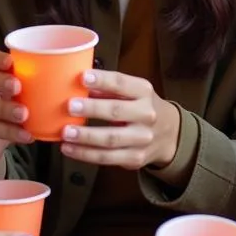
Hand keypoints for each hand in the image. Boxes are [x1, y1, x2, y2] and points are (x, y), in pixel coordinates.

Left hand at [60, 70, 180, 169]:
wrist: (169, 134)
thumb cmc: (141, 107)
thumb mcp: (132, 93)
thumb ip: (107, 90)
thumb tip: (76, 86)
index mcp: (143, 92)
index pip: (122, 83)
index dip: (102, 80)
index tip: (83, 77)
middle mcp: (146, 114)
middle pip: (116, 111)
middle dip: (92, 108)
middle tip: (70, 106)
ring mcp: (142, 138)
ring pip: (111, 138)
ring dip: (85, 136)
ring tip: (66, 132)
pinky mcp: (135, 158)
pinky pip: (107, 158)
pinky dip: (85, 154)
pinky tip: (69, 148)